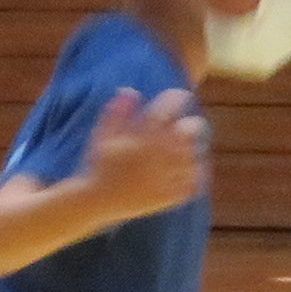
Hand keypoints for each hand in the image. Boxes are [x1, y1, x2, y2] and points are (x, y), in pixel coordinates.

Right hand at [82, 88, 211, 217]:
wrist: (95, 201)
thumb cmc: (99, 165)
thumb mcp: (103, 135)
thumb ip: (116, 112)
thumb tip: (131, 90)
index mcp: (142, 137)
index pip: (167, 108)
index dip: (176, 97)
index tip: (180, 96)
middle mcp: (156, 156)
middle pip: (189, 131)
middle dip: (192, 125)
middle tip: (190, 126)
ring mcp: (163, 177)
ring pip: (193, 157)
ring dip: (193, 150)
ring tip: (189, 149)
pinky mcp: (167, 197)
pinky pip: (191, 184)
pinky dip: (194, 176)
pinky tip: (190, 170)